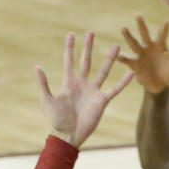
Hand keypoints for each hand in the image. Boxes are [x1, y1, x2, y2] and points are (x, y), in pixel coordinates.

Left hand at [36, 31, 133, 147]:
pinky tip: (131, 73)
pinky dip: (123, 82)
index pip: (69, 61)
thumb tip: (37, 66)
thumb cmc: (56, 120)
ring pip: (103, 71)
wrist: (69, 135)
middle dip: (88, 47)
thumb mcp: (47, 100)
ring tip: (116, 46)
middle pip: (86, 61)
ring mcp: (93, 91)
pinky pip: (114, 89)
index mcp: (69, 82)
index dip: (70, 48)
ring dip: (110, 59)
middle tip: (91, 32)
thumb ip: (43, 84)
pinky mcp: (102, 101)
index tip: (71, 34)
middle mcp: (82, 84)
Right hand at [118, 15, 168, 92]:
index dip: (165, 29)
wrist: (160, 85)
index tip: (167, 22)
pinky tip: (115, 53)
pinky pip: (127, 60)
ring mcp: (141, 55)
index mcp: (160, 45)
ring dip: (128, 36)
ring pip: (134, 43)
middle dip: (141, 25)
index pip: (162, 35)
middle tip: (137, 14)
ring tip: (122, 27)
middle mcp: (149, 47)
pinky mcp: (135, 65)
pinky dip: (121, 57)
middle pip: (145, 34)